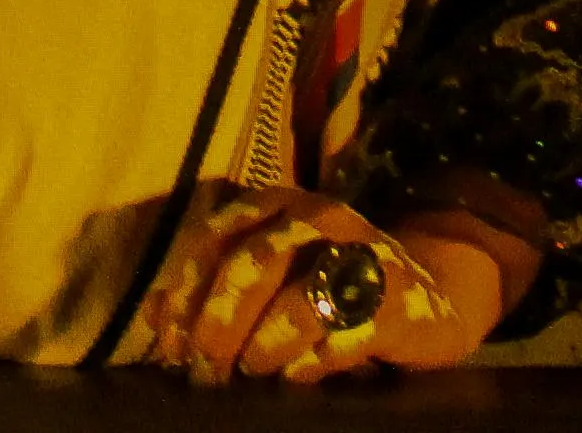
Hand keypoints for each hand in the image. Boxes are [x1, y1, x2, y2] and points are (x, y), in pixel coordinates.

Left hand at [141, 185, 495, 387]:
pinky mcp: (399, 300)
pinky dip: (316, 357)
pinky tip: (296, 376)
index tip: (170, 344)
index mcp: (275, 204)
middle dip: (219, 321)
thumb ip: (210, 290)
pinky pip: (350, 330)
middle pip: (252, 264)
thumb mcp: (268, 277)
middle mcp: (315, 216)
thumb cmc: (328, 286)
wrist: (429, 291)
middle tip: (205, 370)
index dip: (185, 292)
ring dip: (264, 339)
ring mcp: (361, 254)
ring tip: (251, 369)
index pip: (214, 238)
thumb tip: (152, 319)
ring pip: (300, 295)